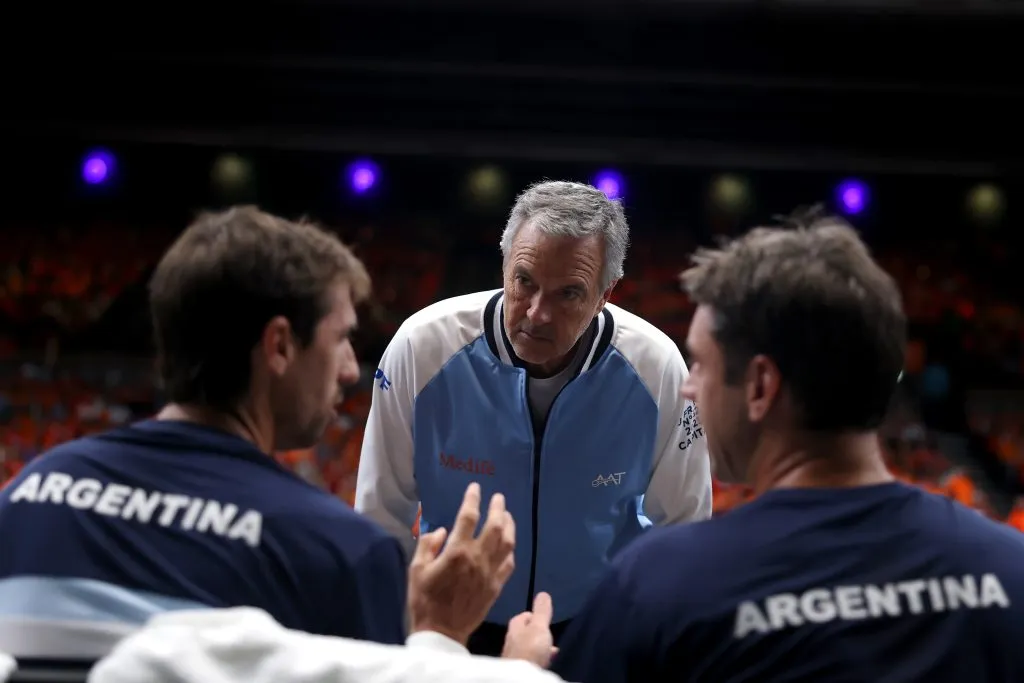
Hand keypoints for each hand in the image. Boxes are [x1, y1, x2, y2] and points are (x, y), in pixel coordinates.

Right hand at [407, 482, 515, 644]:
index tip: (475, 488)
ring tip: (506, 515)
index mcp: (456, 552)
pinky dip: (510, 550)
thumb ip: (428, 545)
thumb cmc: (424, 600)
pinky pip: (508, 563)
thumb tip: (442, 530)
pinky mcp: (496, 586)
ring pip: (507, 543)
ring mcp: (490, 573)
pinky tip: (508, 544)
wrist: (441, 632)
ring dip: (509, 525)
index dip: (472, 499)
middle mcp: (477, 558)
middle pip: (495, 526)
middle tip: (498, 497)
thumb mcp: (416, 569)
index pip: (468, 517)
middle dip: (498, 508)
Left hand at [502, 592, 556, 667]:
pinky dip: (537, 658)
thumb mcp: (539, 626)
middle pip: (525, 632)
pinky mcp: (516, 667)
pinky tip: (545, 662)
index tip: (545, 620)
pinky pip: (529, 659)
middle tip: (550, 637)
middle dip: (538, 633)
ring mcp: (512, 654)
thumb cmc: (531, 648)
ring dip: (538, 647)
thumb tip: (543, 593)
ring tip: (551, 651)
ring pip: (528, 647)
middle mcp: (510, 639)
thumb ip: (541, 611)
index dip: (535, 616)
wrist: (520, 677)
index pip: (524, 616)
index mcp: (515, 626)